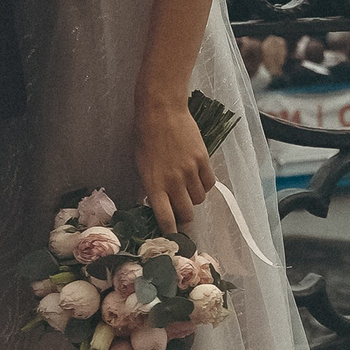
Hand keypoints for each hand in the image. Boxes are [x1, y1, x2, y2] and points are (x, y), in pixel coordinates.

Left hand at [135, 93, 211, 235]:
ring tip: (186, 187)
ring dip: (193, 198)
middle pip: (186, 213)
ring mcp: (190, 172)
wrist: (161, 112)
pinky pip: (209, 184)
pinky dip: (204, 185)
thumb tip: (155, 203)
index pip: (165, 218)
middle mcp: (173, 182)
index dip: (170, 231)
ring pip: (199, 200)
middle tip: (181, 211)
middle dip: (184, 217)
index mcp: (154, 184)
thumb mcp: (140, 164)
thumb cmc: (144, 137)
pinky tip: (197, 178)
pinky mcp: (203, 161)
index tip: (172, 237)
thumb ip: (149, 186)